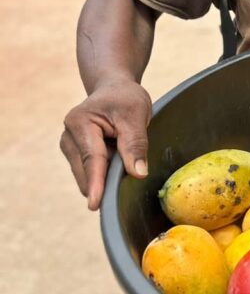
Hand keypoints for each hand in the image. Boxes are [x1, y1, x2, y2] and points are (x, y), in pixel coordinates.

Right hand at [60, 79, 151, 210]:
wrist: (114, 89)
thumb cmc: (125, 98)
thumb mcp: (136, 115)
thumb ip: (136, 144)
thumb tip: (137, 173)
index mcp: (80, 122)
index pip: (92, 158)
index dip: (96, 182)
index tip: (95, 204)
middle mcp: (68, 137)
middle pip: (87, 170)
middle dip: (106, 176)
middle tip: (129, 164)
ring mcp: (70, 148)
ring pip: (89, 174)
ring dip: (107, 172)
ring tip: (120, 147)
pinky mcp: (76, 155)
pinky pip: (92, 172)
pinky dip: (105, 170)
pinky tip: (115, 155)